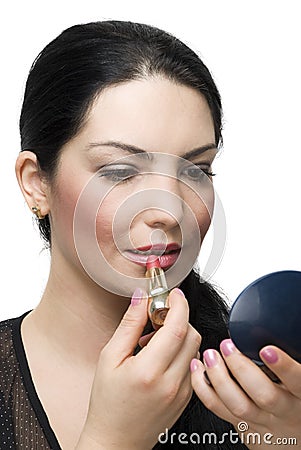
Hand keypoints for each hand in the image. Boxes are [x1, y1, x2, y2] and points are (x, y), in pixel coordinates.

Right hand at [77, 288, 200, 449]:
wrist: (116, 441)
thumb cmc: (108, 403)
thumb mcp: (109, 358)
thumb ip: (129, 325)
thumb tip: (141, 298)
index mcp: (149, 371)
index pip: (176, 327)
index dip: (178, 305)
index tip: (172, 294)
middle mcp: (172, 383)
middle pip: (191, 335)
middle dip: (178, 318)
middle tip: (156, 318)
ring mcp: (183, 392)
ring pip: (194, 349)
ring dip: (179, 335)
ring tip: (153, 342)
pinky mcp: (187, 398)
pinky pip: (192, 364)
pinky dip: (181, 352)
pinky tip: (160, 357)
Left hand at [190, 340, 300, 448]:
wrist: (294, 439)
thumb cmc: (296, 401)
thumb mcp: (298, 381)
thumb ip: (291, 358)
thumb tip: (281, 333)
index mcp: (300, 394)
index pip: (297, 381)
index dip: (283, 367)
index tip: (267, 350)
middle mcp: (282, 410)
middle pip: (263, 394)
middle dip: (241, 368)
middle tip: (227, 347)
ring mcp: (261, 420)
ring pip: (238, 405)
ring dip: (219, 378)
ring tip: (210, 356)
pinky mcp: (242, 426)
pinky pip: (219, 409)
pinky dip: (203, 388)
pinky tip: (198, 369)